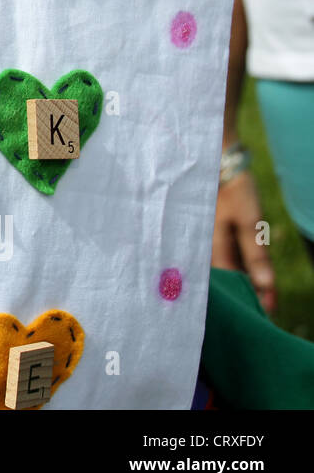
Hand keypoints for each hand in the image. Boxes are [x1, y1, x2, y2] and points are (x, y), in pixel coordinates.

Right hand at [212, 170, 275, 312]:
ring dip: (241, 278)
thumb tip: (265, 284)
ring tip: (262, 290)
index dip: (251, 297)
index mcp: (211, 250)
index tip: (269, 310)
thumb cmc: (232, 190)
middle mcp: (203, 250)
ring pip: (224, 267)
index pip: (232, 283)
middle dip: (246, 291)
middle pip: (226, 279)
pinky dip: (235, 264)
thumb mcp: (249, 221)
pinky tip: (246, 269)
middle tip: (267, 303)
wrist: (213, 162)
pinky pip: (221, 255)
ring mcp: (204, 241)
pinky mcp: (207, 233)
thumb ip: (255, 253)